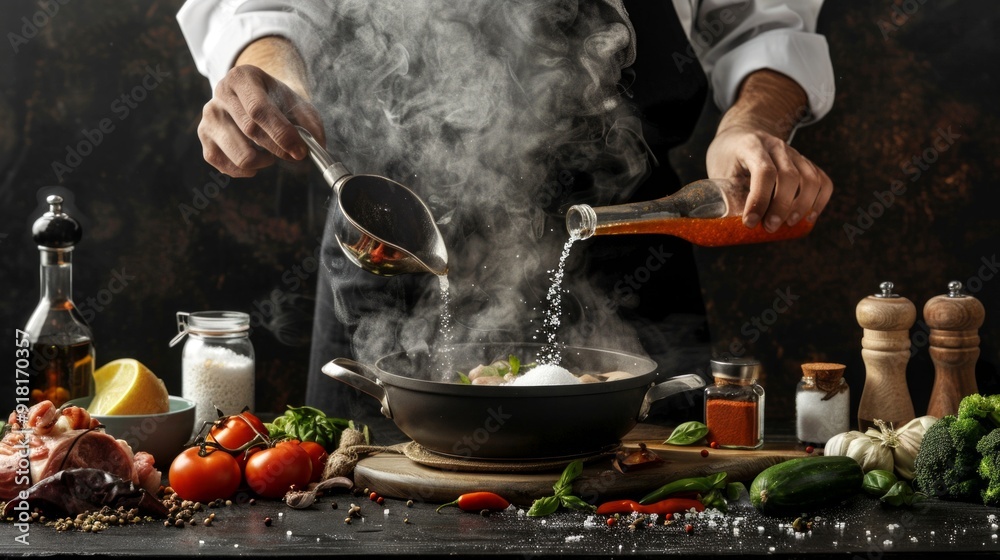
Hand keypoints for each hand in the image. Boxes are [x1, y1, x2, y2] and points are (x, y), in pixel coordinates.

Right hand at [198, 65, 325, 176]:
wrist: (261, 98)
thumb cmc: (281, 102)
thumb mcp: (299, 104)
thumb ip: (310, 125)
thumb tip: (316, 147)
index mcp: (242, 77)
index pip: (258, 110)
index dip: (281, 134)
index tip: (300, 151)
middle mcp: (220, 93)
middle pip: (250, 131)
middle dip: (278, 149)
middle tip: (294, 154)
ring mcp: (209, 116)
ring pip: (240, 154)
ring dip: (263, 161)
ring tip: (271, 154)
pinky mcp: (204, 138)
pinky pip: (225, 165)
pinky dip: (246, 170)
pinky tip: (256, 160)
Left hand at [706, 124, 832, 231]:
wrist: (742, 134)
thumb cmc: (728, 157)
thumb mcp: (720, 171)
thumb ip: (728, 193)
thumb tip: (734, 228)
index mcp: (752, 146)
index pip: (764, 171)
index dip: (759, 200)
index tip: (750, 222)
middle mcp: (776, 146)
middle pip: (790, 176)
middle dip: (781, 207)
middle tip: (770, 227)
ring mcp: (794, 153)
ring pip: (811, 178)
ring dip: (803, 205)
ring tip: (789, 224)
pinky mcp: (805, 163)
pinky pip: (822, 180)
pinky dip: (819, 201)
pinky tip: (809, 216)